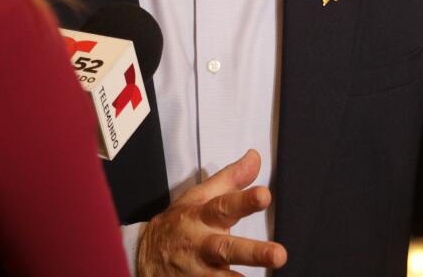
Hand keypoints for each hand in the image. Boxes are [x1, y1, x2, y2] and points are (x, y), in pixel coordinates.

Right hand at [137, 149, 286, 275]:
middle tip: (278, 254)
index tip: (264, 195)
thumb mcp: (199, 196)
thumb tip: (255, 158)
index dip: (245, 201)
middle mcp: (200, 245)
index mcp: (202, 217)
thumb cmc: (177, 224)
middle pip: (226, 248)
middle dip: (253, 253)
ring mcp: (197, 272)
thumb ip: (231, 179)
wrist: (143, 255)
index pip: (224, 205)